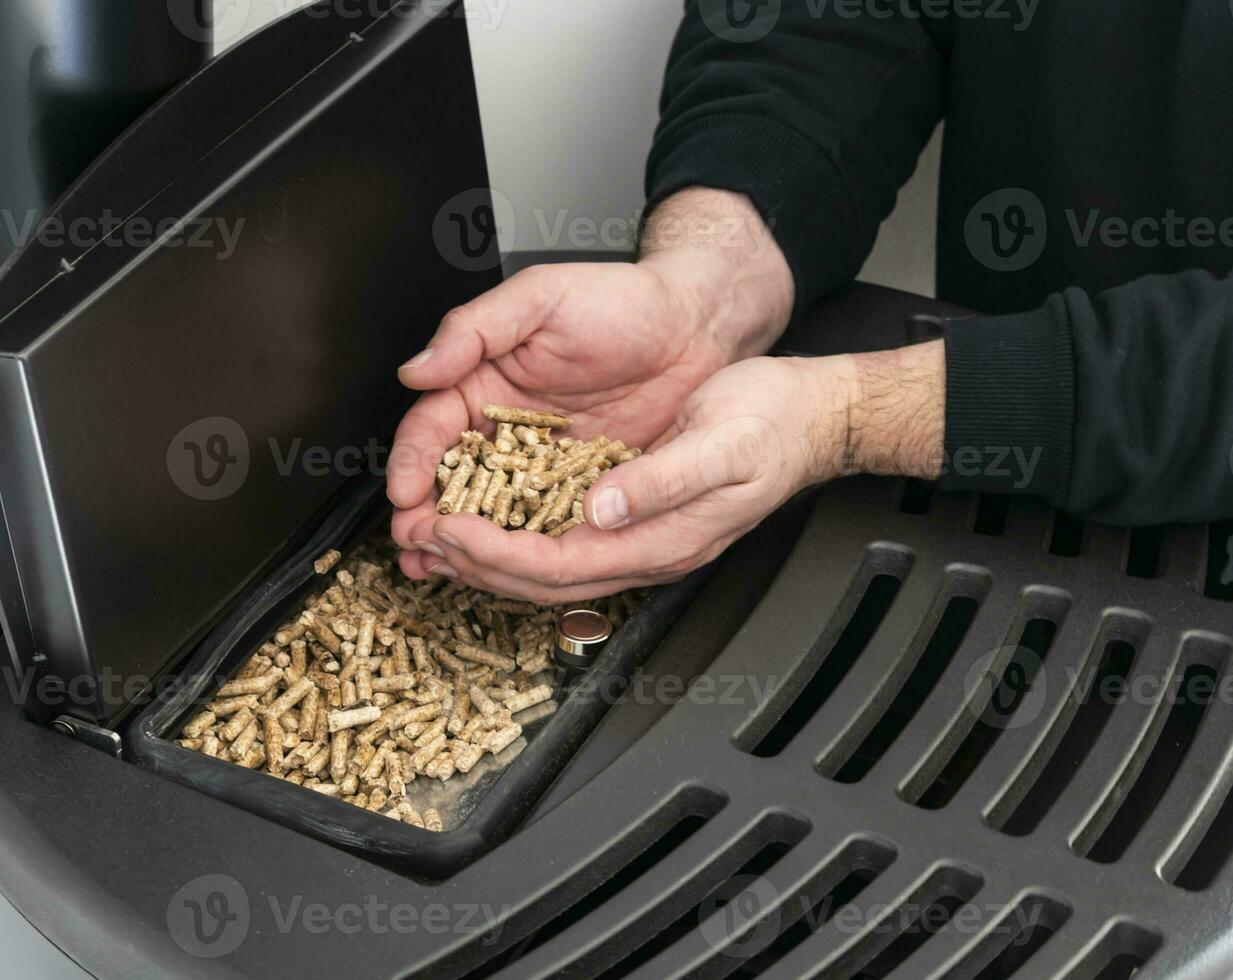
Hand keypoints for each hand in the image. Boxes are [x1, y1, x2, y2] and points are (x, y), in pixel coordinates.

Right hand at [388, 188, 794, 579]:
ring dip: (464, 545)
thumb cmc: (619, 299)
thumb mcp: (539, 298)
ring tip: (438, 569)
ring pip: (493, 513)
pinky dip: (523, 553)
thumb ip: (473, 330)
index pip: (431, 430)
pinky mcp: (583, 490)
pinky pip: (548, 526)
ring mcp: (543, 466)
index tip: (403, 493)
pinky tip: (505, 574)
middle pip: (451, 482)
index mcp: (482, 384)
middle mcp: (505, 432)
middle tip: (415, 544)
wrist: (694, 326)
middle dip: (426, 517)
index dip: (412, 463)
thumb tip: (416, 370)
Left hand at [406, 342, 947, 601]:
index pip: (561, 563)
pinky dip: (517, 534)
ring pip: (548, 566)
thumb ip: (662, 482)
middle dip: (478, 565)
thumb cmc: (773, 424)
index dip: (499, 554)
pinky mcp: (633, 513)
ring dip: (489, 558)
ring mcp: (639, 535)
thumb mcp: (723, 444)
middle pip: (544, 578)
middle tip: (422, 544)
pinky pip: (563, 539)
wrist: (811, 415)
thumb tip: (601, 507)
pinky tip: (489, 520)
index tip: (450, 532)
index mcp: (662, 538)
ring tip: (437, 543)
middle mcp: (645, 547)